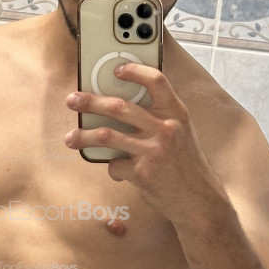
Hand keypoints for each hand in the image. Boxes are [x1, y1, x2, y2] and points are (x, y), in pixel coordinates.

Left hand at [64, 62, 224, 224]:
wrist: (197, 199)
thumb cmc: (184, 164)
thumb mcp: (181, 133)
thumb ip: (158, 117)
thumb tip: (119, 105)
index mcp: (176, 114)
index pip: (157, 81)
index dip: (135, 71)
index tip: (116, 69)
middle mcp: (165, 129)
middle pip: (119, 107)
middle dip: (90, 102)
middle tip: (72, 100)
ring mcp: (153, 151)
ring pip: (107, 136)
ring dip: (84, 136)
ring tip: (71, 138)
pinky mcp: (142, 173)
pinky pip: (114, 165)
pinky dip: (112, 168)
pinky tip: (117, 171)